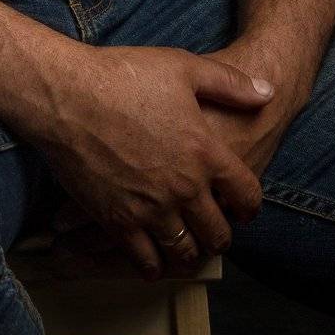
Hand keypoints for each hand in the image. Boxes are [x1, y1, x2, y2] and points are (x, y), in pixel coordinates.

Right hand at [32, 43, 274, 281]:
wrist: (67, 94)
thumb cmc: (124, 75)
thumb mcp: (184, 67)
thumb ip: (230, 83)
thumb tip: (268, 91)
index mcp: (205, 152)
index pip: (246, 194)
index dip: (250, 206)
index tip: (243, 209)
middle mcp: (184, 188)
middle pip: (218, 233)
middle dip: (221, 237)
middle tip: (216, 235)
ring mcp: (150, 208)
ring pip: (184, 252)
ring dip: (190, 254)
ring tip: (187, 250)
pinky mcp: (116, 221)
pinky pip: (144, 260)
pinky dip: (153, 266)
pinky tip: (153, 261)